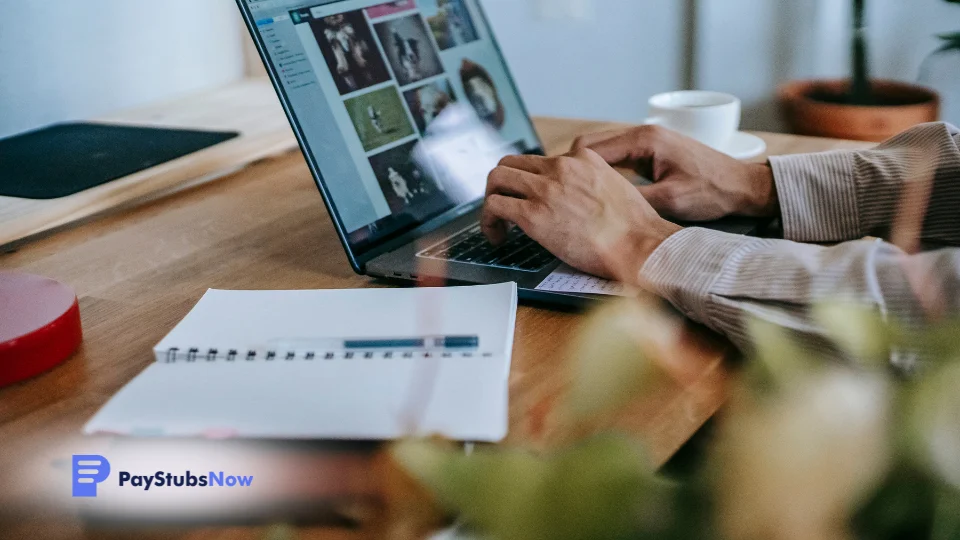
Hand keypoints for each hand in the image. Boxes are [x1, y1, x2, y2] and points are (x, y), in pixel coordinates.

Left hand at [482, 148, 682, 281]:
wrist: (640, 244)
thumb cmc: (635, 228)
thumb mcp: (617, 187)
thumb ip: (592, 183)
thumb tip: (576, 200)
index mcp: (582, 158)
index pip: (540, 160)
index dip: (529, 181)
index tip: (529, 198)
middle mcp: (560, 167)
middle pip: (511, 163)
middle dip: (502, 186)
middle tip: (504, 208)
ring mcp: (545, 188)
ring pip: (497, 178)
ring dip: (491, 200)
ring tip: (497, 223)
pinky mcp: (533, 214)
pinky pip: (494, 206)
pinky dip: (488, 221)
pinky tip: (498, 237)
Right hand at [572, 125, 777, 221]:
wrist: (742, 186)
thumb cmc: (713, 191)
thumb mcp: (670, 201)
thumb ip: (632, 199)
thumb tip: (598, 207)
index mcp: (645, 140)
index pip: (590, 148)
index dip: (569, 169)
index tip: (558, 190)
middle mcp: (643, 134)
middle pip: (591, 146)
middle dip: (573, 170)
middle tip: (561, 194)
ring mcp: (647, 141)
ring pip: (602, 153)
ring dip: (587, 171)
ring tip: (575, 196)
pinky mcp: (651, 152)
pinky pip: (617, 159)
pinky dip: (604, 173)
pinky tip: (598, 193)